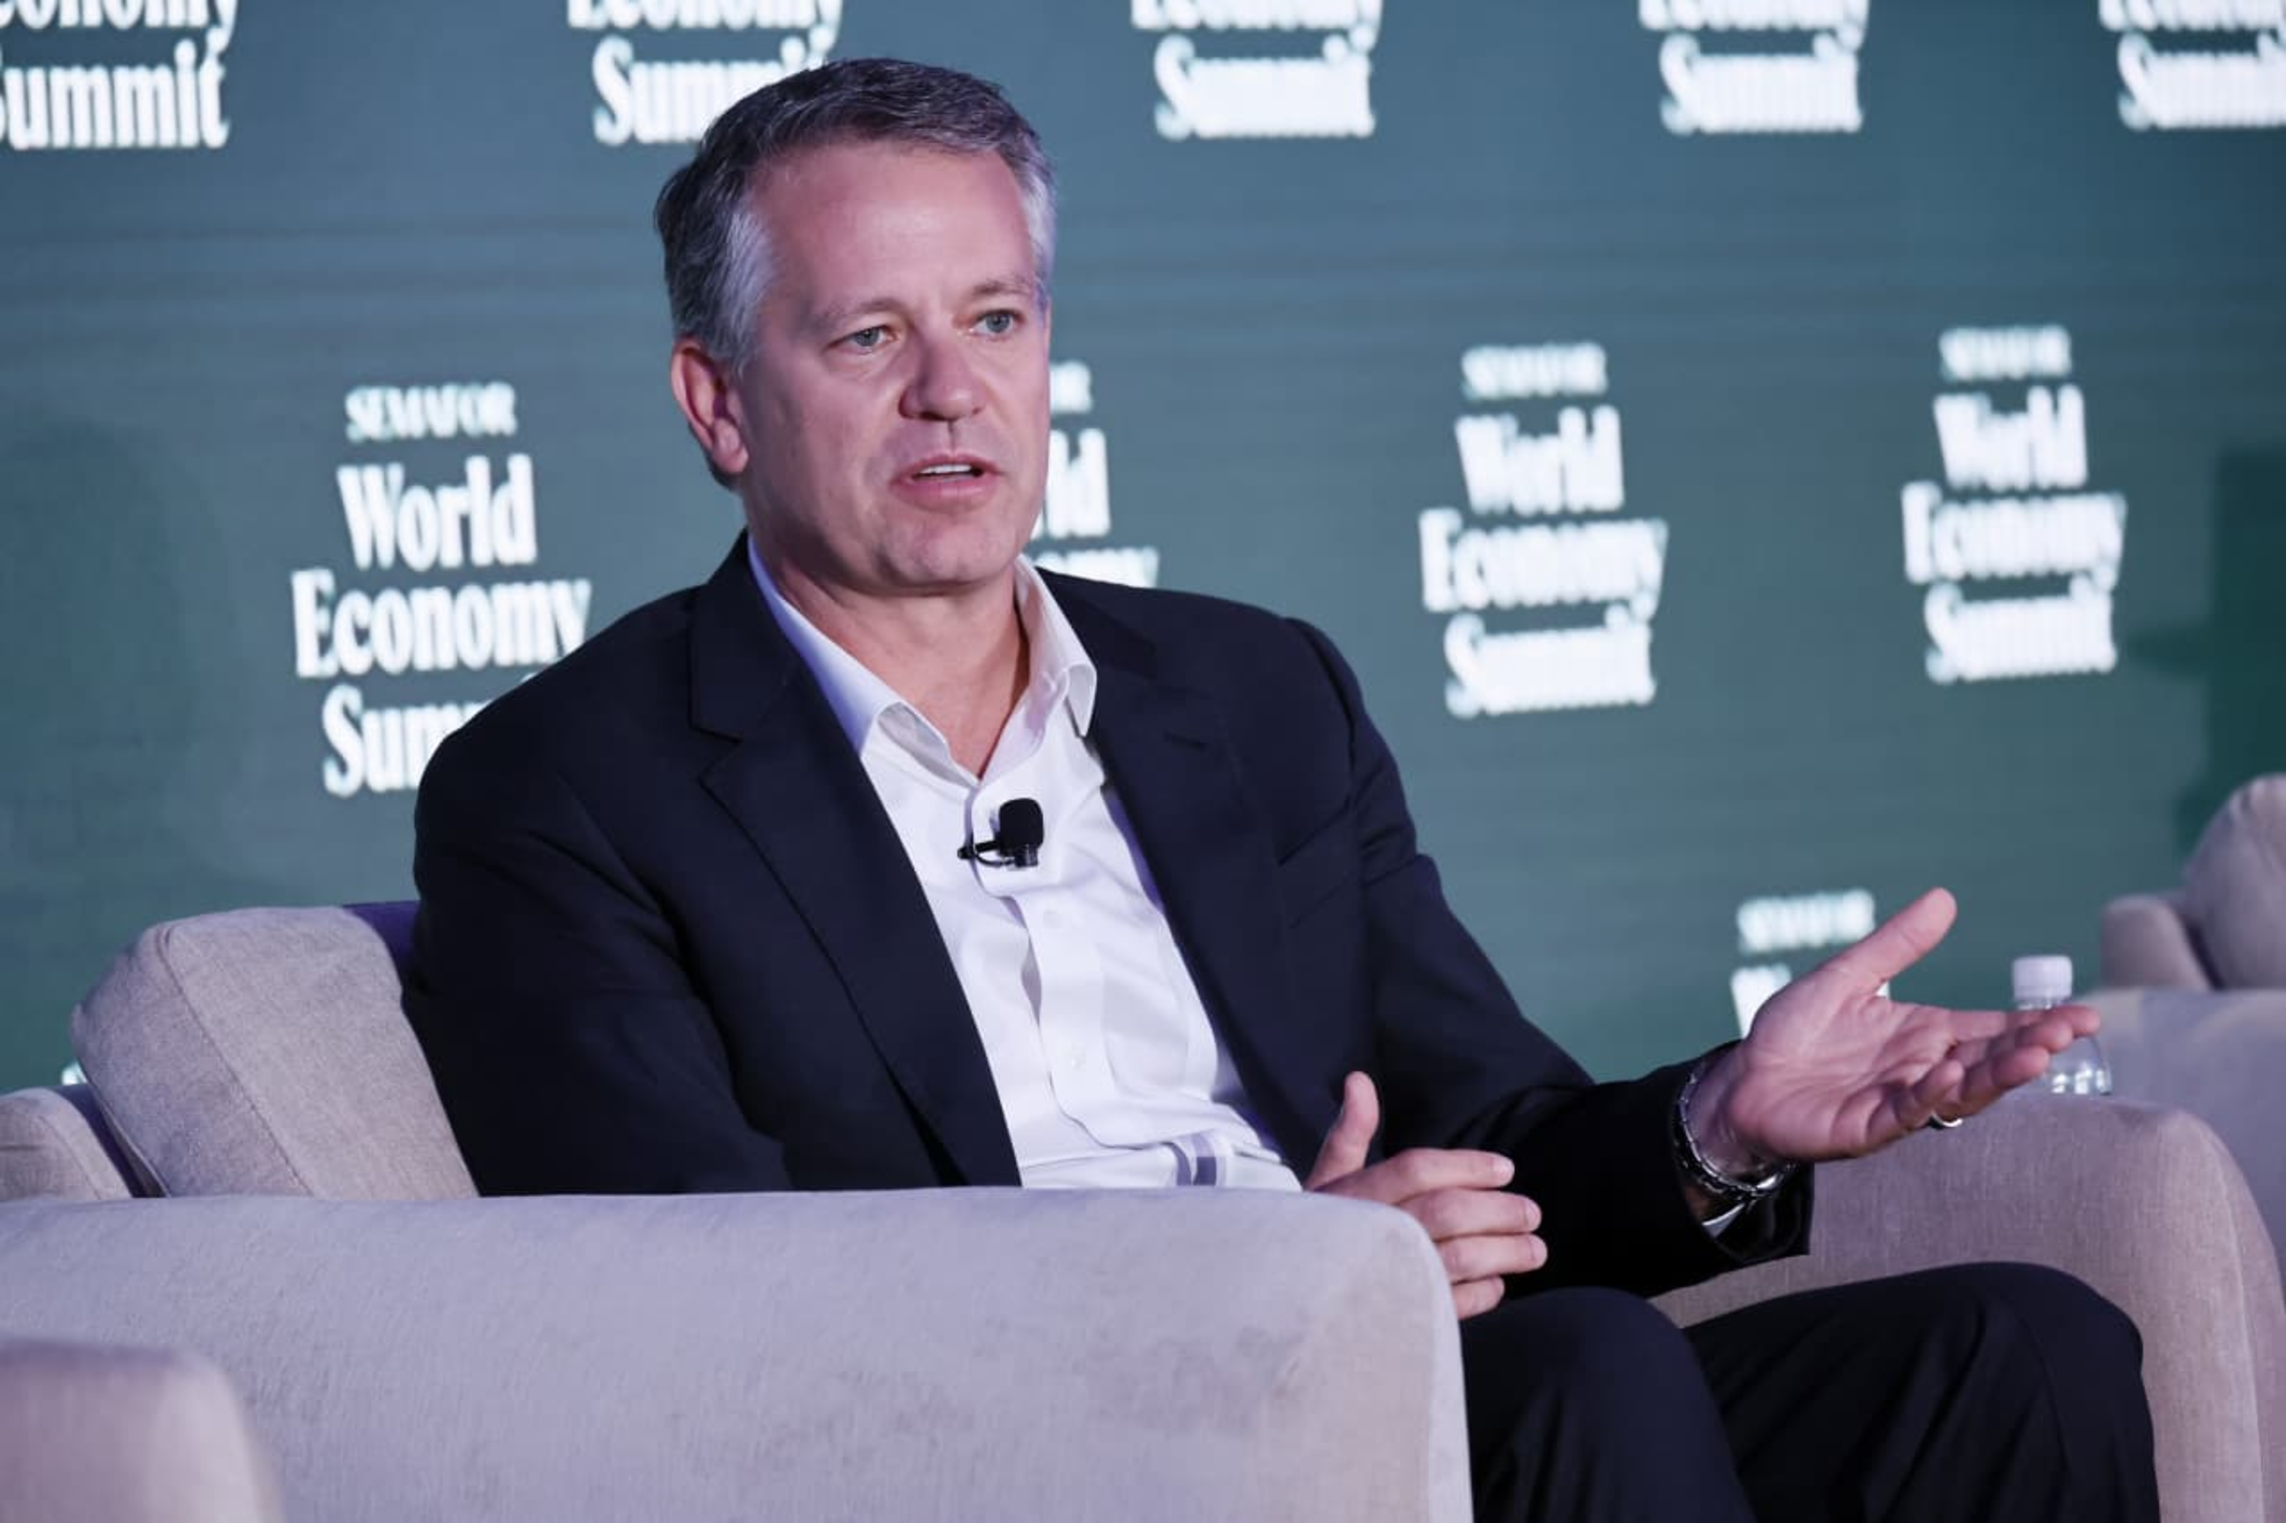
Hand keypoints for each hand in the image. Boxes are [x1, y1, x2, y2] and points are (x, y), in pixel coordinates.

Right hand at [1304, 1072, 1545, 1318]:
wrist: (1291, 1293)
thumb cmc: (1319, 1229)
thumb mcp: (1328, 1177)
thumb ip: (1351, 1131)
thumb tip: (1359, 1079)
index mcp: (1356, 1194)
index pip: (1418, 1169)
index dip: (1466, 1166)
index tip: (1506, 1169)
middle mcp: (1373, 1232)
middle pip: (1447, 1211)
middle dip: (1498, 1211)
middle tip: (1532, 1212)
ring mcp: (1388, 1276)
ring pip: (1458, 1258)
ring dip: (1504, 1253)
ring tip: (1535, 1250)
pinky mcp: (1400, 1315)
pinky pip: (1452, 1304)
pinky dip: (1482, 1293)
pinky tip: (1496, 1282)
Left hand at [1696, 887, 2100, 1170]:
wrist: (1743, 1079)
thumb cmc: (1795, 1032)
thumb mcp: (1846, 977)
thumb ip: (1896, 945)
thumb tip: (1945, 898)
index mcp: (1926, 1034)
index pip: (1993, 1028)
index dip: (2036, 1023)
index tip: (2084, 1015)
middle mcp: (1923, 1069)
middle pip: (1990, 1060)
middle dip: (2031, 1047)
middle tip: (2069, 1032)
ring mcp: (1899, 1101)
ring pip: (1961, 1092)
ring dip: (1996, 1075)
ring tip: (2034, 1056)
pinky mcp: (1867, 1127)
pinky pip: (1906, 1113)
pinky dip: (1929, 1095)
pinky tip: (1948, 1073)